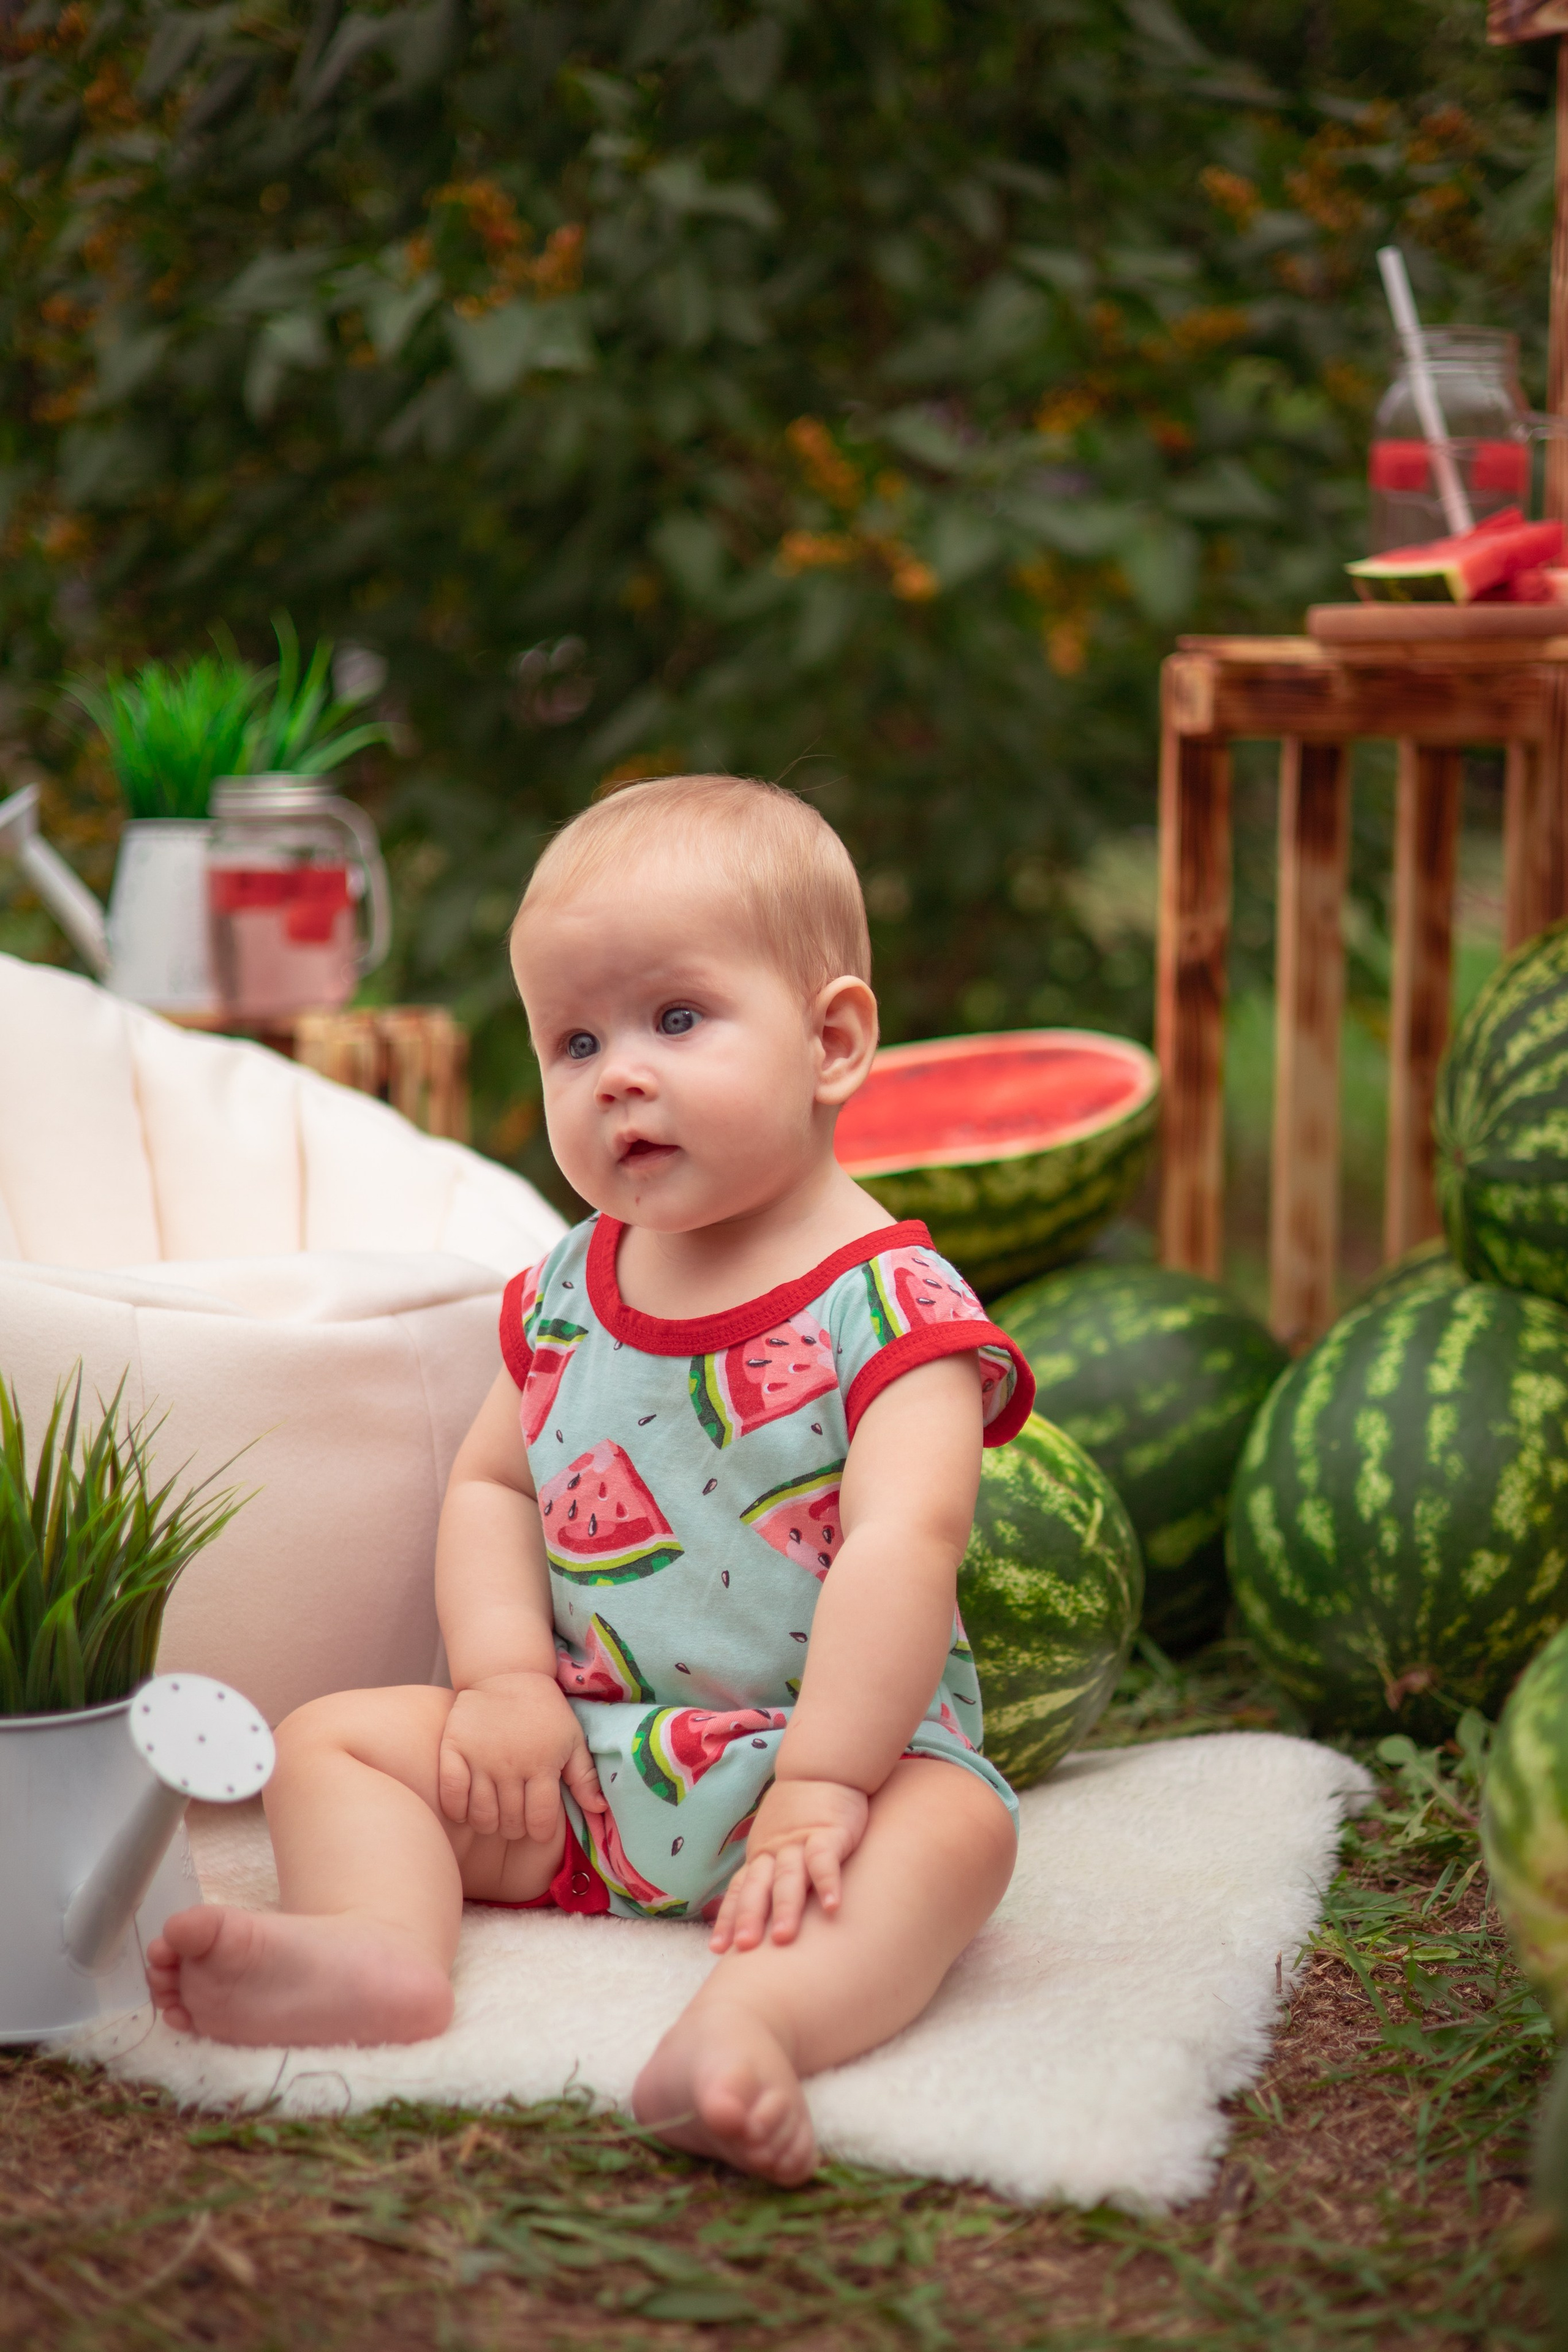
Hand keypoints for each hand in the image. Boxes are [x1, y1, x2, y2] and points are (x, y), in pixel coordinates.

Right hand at [437, 1670, 603, 1844]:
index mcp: (543, 1764)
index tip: (539, 1826)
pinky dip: (457, 1810)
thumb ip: (585, 1778)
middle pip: (510, 1823)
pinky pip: (451, 1796)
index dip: (541, 1831)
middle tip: (516, 1817)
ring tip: (494, 1812)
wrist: (507, 1673)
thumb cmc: (544, 1711)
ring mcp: (480, 1759)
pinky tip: (467, 1807)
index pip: (540, 1820)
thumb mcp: (572, 1739)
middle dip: (516, 1828)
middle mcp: (510, 1765)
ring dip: (488, 1823)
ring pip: (481, 1816)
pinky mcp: (453, 1750)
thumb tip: (601, 1810)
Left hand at [709, 1778, 869, 1953]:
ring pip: (789, 1877)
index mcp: (760, 1856)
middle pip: (758, 1887)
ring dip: (785, 1907)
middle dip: (749, 1918)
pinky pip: (825, 1860)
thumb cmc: (800, 1813)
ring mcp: (800, 1842)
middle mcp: (775, 1852)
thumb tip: (753, 1911)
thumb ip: (767, 1872)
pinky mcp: (829, 1833)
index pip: (739, 1890)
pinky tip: (832, 1908)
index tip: (718, 1949)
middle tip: (743, 1948)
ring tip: (783, 1938)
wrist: (822, 1768)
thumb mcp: (776, 1842)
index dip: (729, 1918)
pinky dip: (828, 1883)